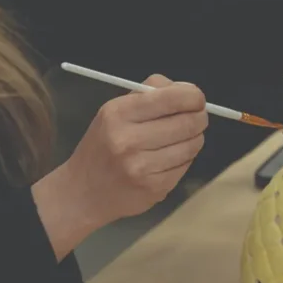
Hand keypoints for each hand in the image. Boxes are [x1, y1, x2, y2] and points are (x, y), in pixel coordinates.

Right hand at [32, 76, 207, 258]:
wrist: (83, 192)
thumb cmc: (103, 144)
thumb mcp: (114, 111)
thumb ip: (149, 93)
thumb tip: (187, 90)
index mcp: (118, 114)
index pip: (171, 98)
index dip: (193, 96)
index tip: (196, 98)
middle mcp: (128, 140)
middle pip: (188, 122)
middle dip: (199, 117)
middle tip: (197, 116)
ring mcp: (142, 167)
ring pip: (192, 145)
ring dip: (194, 138)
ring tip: (181, 138)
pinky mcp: (154, 188)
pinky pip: (186, 166)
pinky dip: (184, 159)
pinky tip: (169, 158)